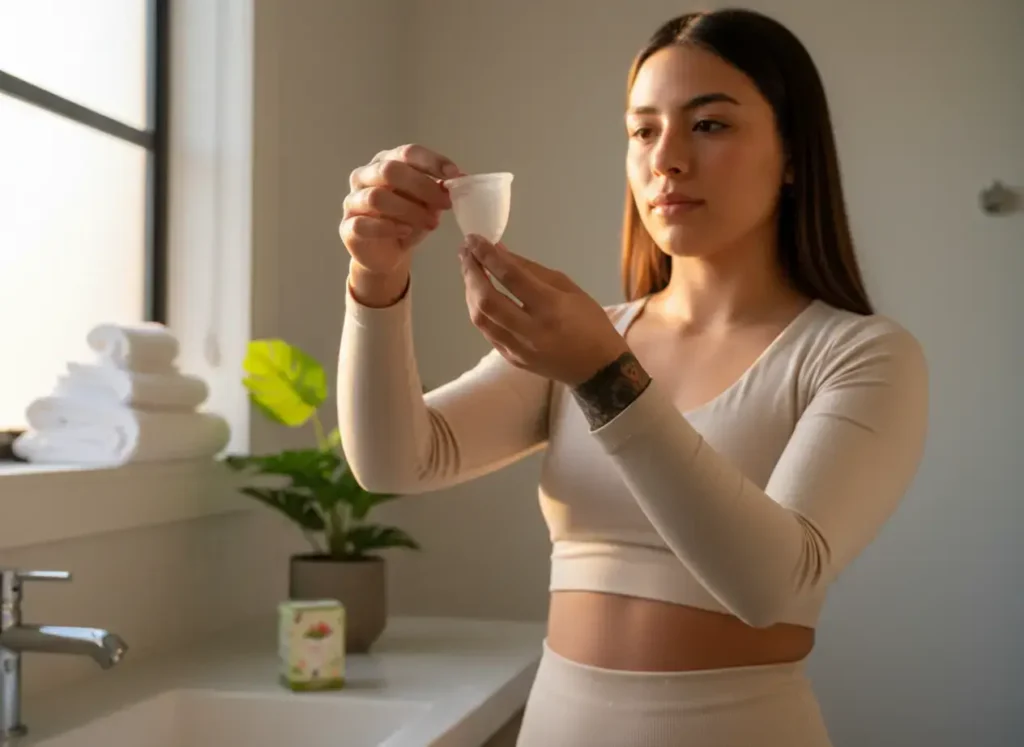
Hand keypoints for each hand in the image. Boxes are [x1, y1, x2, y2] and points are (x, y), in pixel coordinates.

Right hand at [341, 145, 461, 302]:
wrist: (386, 255)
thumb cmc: (406, 222)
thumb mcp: (427, 205)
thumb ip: (437, 192)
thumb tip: (458, 180)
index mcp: (386, 162)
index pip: (407, 153)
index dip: (431, 161)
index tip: (454, 173)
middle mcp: (365, 176)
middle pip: (390, 171)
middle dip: (422, 186)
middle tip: (445, 203)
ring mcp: (353, 201)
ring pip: (377, 197)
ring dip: (410, 210)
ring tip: (432, 223)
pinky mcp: (348, 226)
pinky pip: (364, 223)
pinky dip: (388, 227)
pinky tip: (406, 232)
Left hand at [458, 234, 630, 385]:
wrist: (599, 370)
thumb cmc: (590, 323)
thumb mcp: (569, 288)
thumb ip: (532, 270)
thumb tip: (500, 251)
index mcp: (551, 307)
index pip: (511, 277)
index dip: (487, 255)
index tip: (473, 239)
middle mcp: (531, 330)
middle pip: (487, 300)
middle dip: (471, 273)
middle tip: (465, 253)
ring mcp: (519, 348)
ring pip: (481, 319)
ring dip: (470, 292)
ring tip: (470, 272)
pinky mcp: (512, 359)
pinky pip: (487, 332)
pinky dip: (480, 310)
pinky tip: (480, 296)